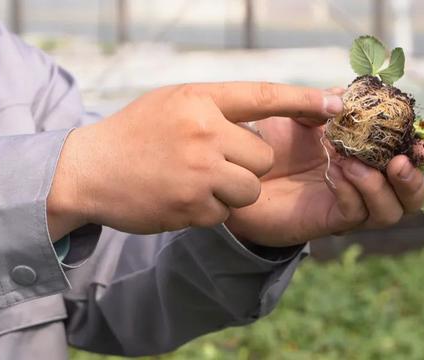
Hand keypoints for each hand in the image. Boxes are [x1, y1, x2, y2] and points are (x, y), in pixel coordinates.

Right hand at [46, 82, 341, 239]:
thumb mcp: (173, 103)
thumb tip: (265, 116)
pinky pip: (225, 213)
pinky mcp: (191, 207)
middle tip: (212, 162)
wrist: (87, 171)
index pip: (264, 95)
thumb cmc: (135, 133)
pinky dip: (209, 210)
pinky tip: (180, 197)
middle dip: (246, 165)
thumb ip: (217, 107)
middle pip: (262, 158)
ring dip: (232, 190)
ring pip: (251, 189)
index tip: (337, 103)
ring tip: (197, 181)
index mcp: (200, 99)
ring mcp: (198, 172)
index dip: (304, 99)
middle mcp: (203, 133)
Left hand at [225, 89, 423, 246]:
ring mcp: (345, 205)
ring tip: (354, 163)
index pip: (404, 162)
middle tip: (398, 162)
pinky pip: (353, 213)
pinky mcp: (326, 221)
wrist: (235, 174)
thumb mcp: (295, 115)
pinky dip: (350, 191)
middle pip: (409, 198)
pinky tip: (333, 172)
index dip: (418, 154)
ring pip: (388, 212)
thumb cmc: (266, 144)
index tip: (420, 141)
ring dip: (377, 186)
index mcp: (363, 158)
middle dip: (412, 180)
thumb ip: (321, 103)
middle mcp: (361, 185)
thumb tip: (345, 93)